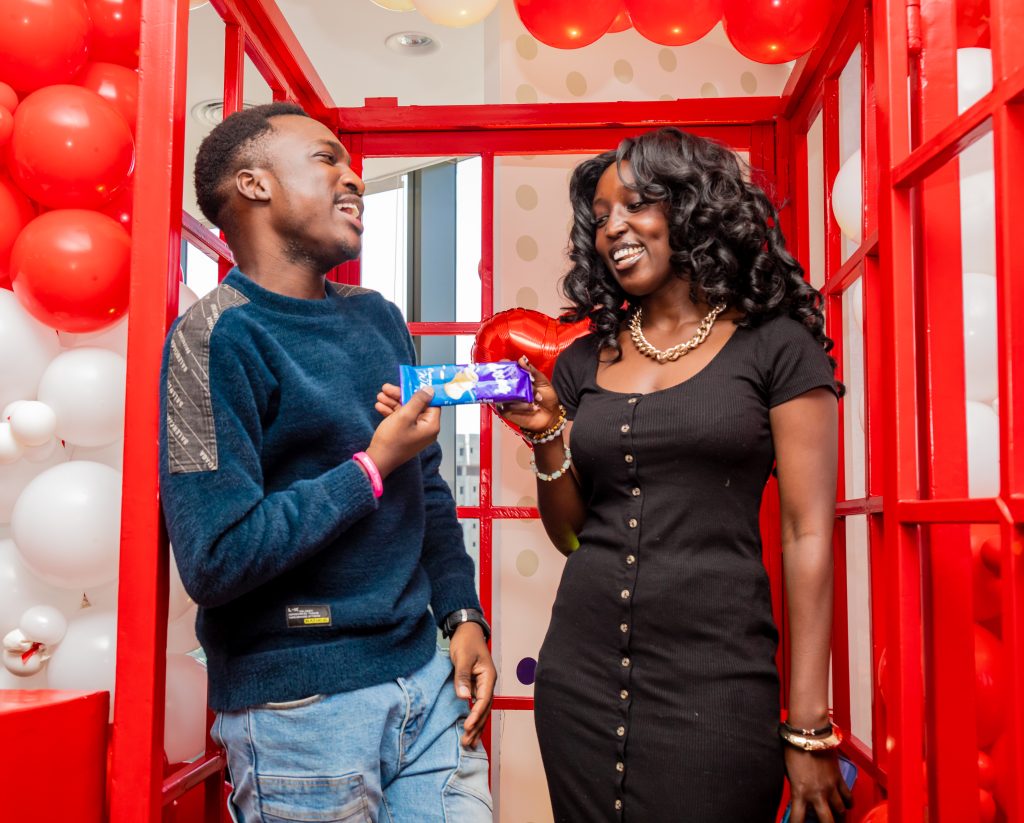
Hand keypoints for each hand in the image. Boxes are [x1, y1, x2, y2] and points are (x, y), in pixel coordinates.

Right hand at [365, 387, 438, 477]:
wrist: (377, 460)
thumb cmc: (391, 441)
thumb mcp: (404, 415)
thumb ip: (418, 401)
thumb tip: (429, 390)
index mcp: (431, 426)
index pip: (431, 403)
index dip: (420, 391)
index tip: (411, 382)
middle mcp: (425, 429)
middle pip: (416, 405)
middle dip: (400, 395)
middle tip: (388, 388)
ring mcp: (415, 432)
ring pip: (406, 411)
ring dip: (393, 402)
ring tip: (380, 396)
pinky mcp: (405, 434)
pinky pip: (401, 419)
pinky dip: (391, 412)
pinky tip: (380, 406)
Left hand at [448, 622, 495, 747]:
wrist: (466, 631)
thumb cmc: (465, 641)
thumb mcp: (462, 657)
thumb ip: (463, 677)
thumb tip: (464, 697)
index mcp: (488, 676)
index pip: (484, 700)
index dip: (476, 715)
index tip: (468, 727)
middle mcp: (488, 683)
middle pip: (485, 709)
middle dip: (477, 726)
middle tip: (467, 742)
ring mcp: (483, 685)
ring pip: (482, 710)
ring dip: (477, 726)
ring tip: (470, 743)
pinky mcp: (476, 686)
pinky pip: (477, 705)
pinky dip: (474, 718)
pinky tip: (471, 729)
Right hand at [496, 357, 561, 433]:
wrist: (551, 415)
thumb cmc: (547, 397)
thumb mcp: (542, 381)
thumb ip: (532, 370)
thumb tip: (521, 360)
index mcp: (518, 379)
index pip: (506, 369)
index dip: (503, 365)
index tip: (505, 362)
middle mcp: (511, 389)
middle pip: (502, 381)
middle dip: (514, 382)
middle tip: (524, 384)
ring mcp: (507, 400)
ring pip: (506, 394)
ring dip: (522, 396)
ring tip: (536, 399)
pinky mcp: (506, 411)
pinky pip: (508, 406)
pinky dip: (521, 406)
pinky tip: (533, 407)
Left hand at [784, 747, 852, 822]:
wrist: (809, 733)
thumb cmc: (794, 747)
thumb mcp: (788, 771)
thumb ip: (795, 785)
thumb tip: (796, 792)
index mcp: (800, 791)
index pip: (798, 819)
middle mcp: (817, 793)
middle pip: (827, 821)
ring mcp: (830, 787)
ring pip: (841, 810)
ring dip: (839, 816)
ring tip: (838, 818)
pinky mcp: (839, 778)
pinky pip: (848, 796)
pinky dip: (849, 802)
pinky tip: (847, 804)